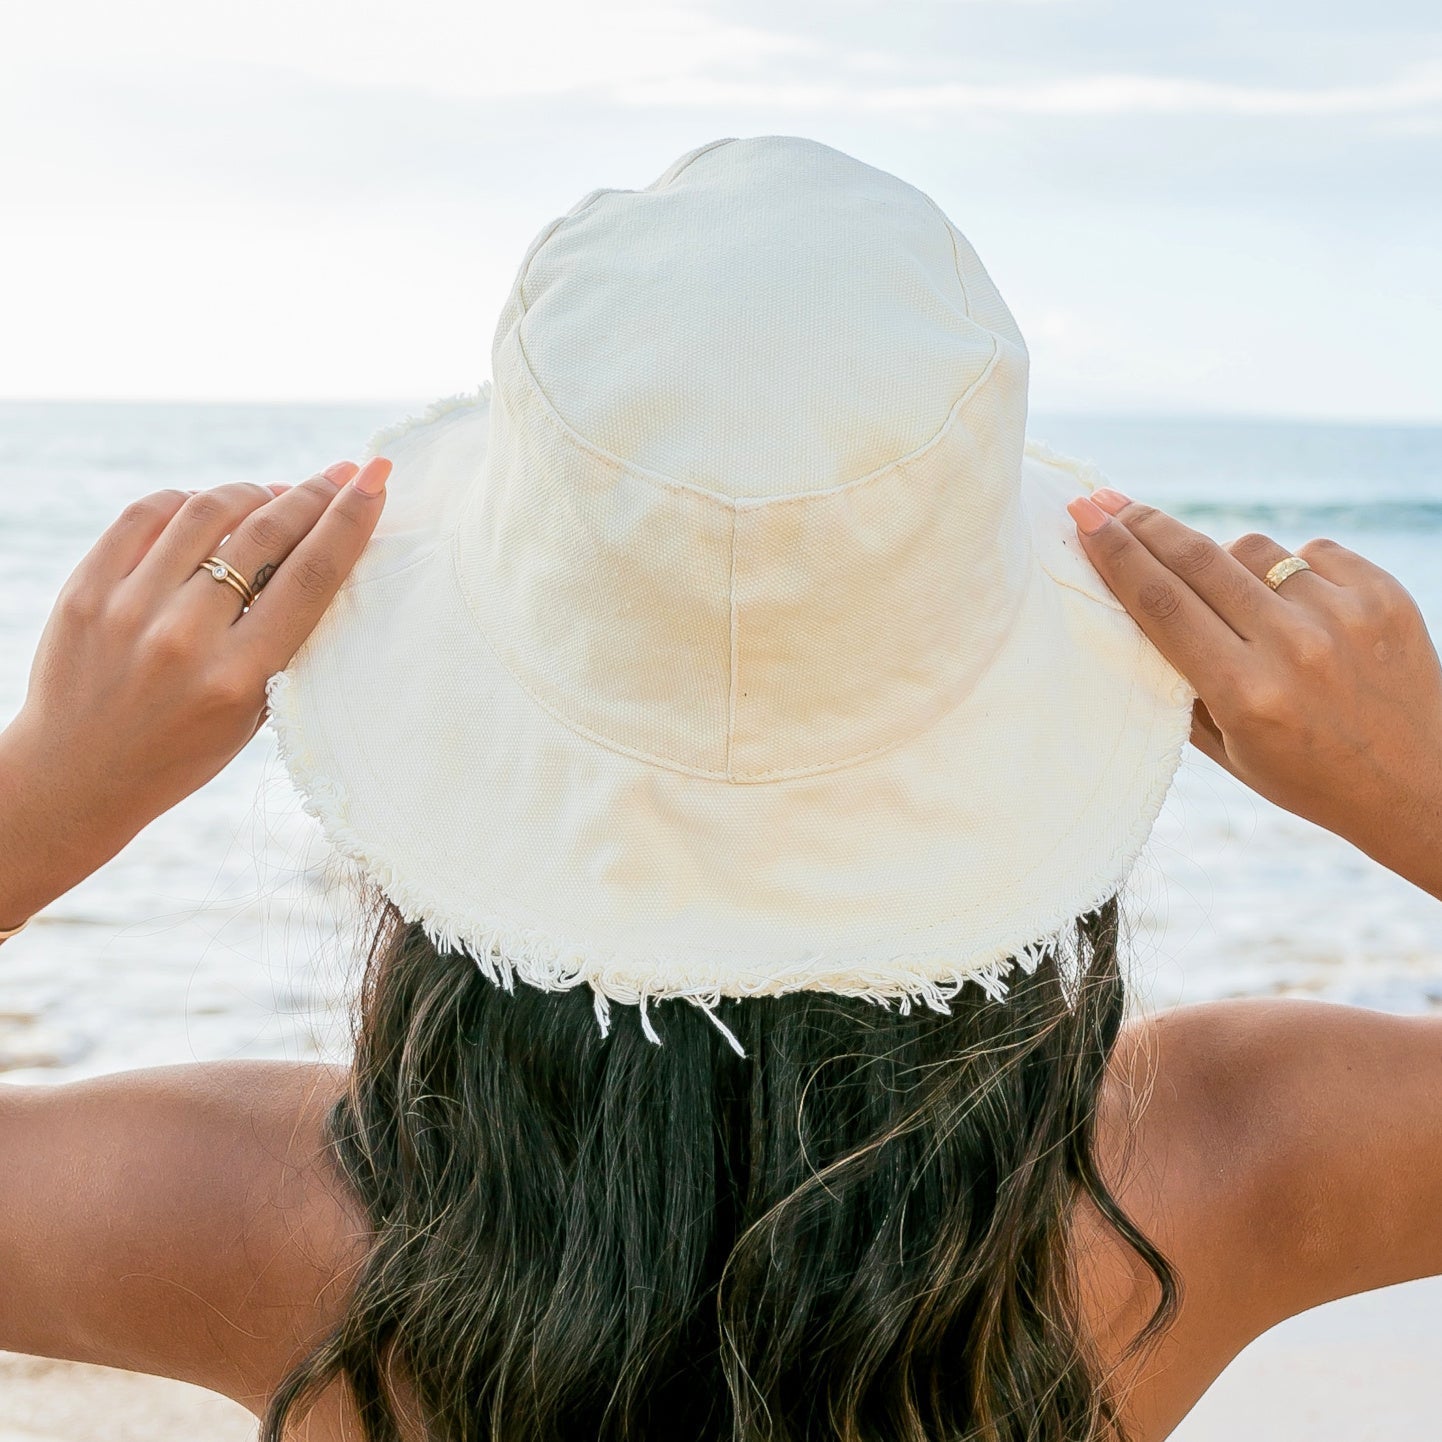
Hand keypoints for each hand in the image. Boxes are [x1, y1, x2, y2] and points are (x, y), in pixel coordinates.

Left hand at [0, 455, 391, 929]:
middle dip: (311, 494)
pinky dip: (187, 500)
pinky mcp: (84, 591)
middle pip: (263, 535)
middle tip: (339, 474)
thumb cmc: (185, 748)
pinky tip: (209, 508)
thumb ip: (282, 639)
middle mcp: (183, 640)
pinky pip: (144, 515)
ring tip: (272, 496)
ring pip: (205, 512)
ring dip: (251, 493)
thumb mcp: (254, 711)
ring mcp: (127, 610)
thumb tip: (313, 545)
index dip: (349, 520)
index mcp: (238, 678)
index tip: (374, 478)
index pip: (310, 578)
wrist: (78, 776)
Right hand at [1067, 486, 1441, 900]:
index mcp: (1246, 694)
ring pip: (1251, 548)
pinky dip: (1288, 570)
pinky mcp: (1382, 593)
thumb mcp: (1229, 751)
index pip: (1162, 604)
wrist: (1422, 783)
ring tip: (1227, 594)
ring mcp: (1343, 614)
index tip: (1085, 517)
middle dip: (1143, 525)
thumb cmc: (1310, 775)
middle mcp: (1294, 647)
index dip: (1115, 554)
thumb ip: (1181, 684)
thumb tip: (1131, 608)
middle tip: (1106, 500)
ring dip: (1224, 560)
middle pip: (1197, 560)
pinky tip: (1294, 606)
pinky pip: (1308, 552)